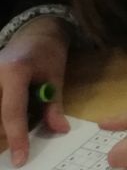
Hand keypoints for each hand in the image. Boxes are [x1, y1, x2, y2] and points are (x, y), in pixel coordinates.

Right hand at [0, 17, 70, 165]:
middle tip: (22, 143)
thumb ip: (54, 104)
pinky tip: (12, 116)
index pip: (12, 111)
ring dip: (4, 122)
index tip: (20, 158)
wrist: (35, 32)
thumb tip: (60, 130)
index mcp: (14, 71)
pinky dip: (2, 114)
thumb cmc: (48, 52)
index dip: (17, 137)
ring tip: (21, 124)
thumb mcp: (56, 76)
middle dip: (7, 131)